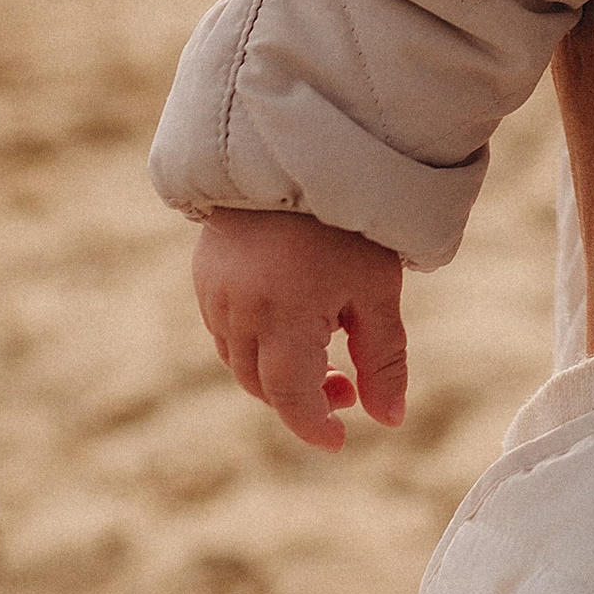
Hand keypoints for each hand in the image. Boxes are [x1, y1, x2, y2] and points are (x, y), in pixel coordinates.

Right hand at [193, 208, 407, 452]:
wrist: (295, 153)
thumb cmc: (349, 222)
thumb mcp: (377, 290)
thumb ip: (383, 361)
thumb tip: (390, 422)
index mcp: (283, 317)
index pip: (290, 398)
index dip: (314, 426)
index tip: (340, 441)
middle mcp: (238, 311)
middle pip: (261, 384)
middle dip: (302, 399)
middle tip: (347, 388)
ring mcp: (214, 293)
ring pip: (238, 360)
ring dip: (276, 373)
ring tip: (326, 352)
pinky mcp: (204, 274)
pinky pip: (224, 329)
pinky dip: (255, 343)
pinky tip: (292, 320)